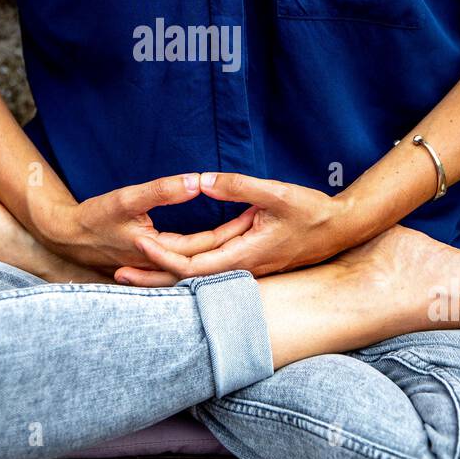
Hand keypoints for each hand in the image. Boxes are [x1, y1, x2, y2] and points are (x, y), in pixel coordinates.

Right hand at [36, 173, 255, 278]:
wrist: (66, 238)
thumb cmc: (94, 218)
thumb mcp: (127, 199)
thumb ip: (163, 190)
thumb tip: (199, 180)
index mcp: (162, 252)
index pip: (209, 243)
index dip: (233, 227)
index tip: (256, 209)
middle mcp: (165, 264)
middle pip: (209, 254)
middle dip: (235, 236)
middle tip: (261, 215)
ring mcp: (159, 266)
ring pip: (199, 258)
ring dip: (222, 243)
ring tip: (246, 223)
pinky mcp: (152, 261)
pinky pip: (186, 257)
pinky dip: (204, 247)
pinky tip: (215, 236)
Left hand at [114, 173, 351, 284]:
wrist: (341, 229)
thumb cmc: (313, 212)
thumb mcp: (277, 194)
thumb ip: (239, 187)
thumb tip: (203, 181)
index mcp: (245, 255)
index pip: (194, 265)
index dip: (163, 258)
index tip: (138, 245)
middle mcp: (241, 267)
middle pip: (189, 277)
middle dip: (153, 275)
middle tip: (117, 273)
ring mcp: (244, 265)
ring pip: (198, 272)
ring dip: (166, 271)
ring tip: (133, 267)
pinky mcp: (248, 257)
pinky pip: (210, 264)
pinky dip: (186, 262)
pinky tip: (170, 255)